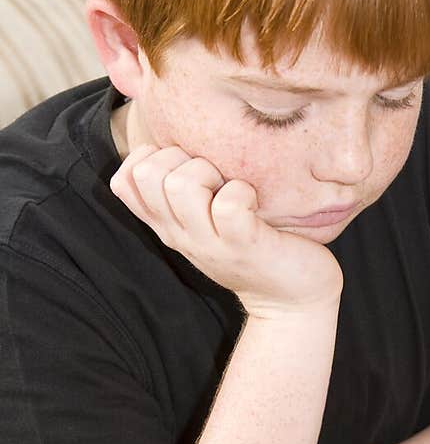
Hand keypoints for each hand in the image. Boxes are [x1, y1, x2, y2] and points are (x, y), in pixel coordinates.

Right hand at [109, 145, 342, 316]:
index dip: (148, 157)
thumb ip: (188, 193)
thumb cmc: (255, 248)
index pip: (123, 181)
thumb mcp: (209, 222)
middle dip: (181, 158)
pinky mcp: (244, 246)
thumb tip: (178, 141)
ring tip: (232, 189)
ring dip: (209, 173)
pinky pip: (228, 205)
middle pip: (147, 174)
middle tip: (213, 177)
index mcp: (168, 226)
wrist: (292, 302)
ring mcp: (210, 243)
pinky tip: (255, 203)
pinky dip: (243, 193)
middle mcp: (180, 235)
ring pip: (181, 185)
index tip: (183, 166)